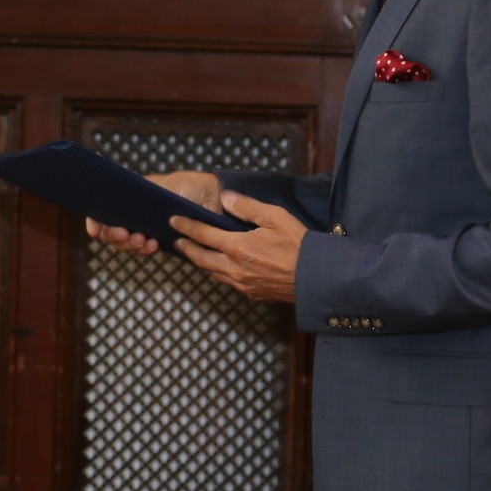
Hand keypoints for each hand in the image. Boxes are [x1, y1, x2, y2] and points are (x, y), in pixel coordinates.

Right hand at [86, 171, 220, 254]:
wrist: (213, 196)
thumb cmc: (188, 184)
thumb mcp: (161, 185)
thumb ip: (142, 194)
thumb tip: (120, 204)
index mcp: (131, 198)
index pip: (104, 211)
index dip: (95, 221)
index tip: (94, 230)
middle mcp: (135, 214)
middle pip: (111, 231)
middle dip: (114, 235)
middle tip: (125, 234)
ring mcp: (146, 228)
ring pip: (126, 244)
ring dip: (130, 245)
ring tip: (142, 240)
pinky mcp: (160, 240)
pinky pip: (144, 249)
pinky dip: (144, 250)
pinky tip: (152, 245)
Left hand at [170, 191, 305, 301]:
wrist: (317, 277)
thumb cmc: (298, 244)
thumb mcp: (275, 217)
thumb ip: (247, 207)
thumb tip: (225, 198)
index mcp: (238, 247)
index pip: (203, 235)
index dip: (186, 227)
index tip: (173, 221)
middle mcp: (235, 268)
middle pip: (201, 258)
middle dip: (186, 248)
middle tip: (176, 241)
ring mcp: (243, 283)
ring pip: (212, 272)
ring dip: (200, 262)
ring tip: (193, 253)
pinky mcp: (252, 292)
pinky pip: (227, 282)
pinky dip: (216, 272)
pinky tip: (218, 267)